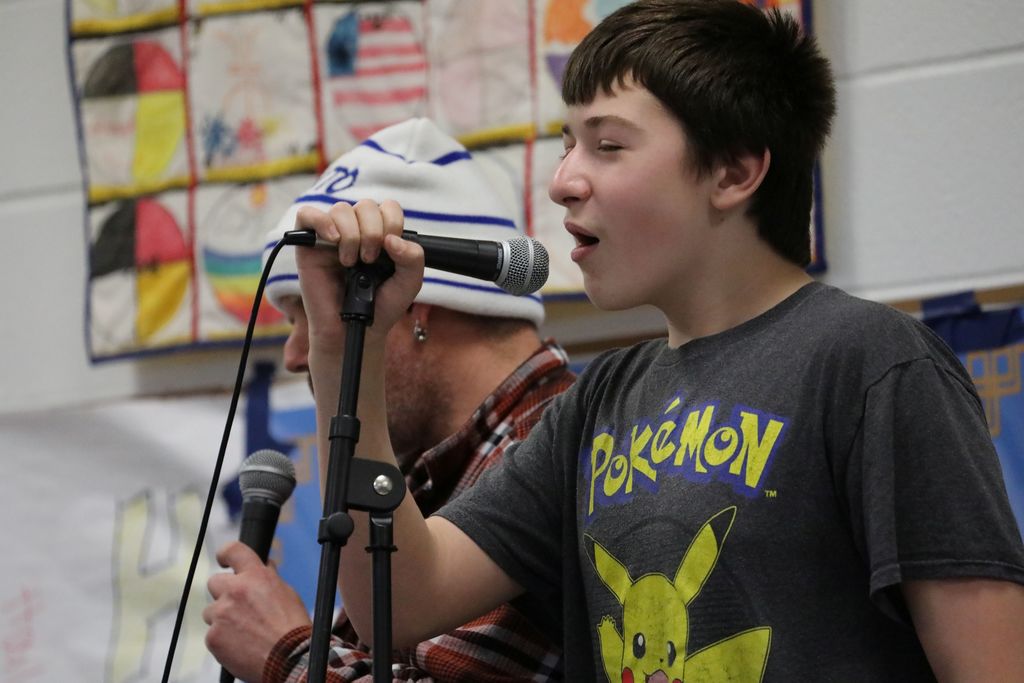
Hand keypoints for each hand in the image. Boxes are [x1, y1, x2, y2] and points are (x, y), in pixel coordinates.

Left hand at [204, 541, 311, 682]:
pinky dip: (222, 639)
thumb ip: (269, 578)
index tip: (223, 560)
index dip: (225, 554)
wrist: (290, 660)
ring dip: (222, 618)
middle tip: (238, 607)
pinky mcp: (213, 636)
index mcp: (256, 576)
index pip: (233, 550)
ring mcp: (221, 614)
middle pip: (214, 582)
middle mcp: (236, 590)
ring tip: (243, 632)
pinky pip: (212, 633)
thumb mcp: (287, 594)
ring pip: (211, 611)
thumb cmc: (292, 628)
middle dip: (223, 593)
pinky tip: (240, 645)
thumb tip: (264, 566)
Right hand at [293, 200, 424, 354]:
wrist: (356, 329)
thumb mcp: (408, 284)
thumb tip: (393, 239)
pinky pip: (307, 214)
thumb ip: (413, 259)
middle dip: (373, 231)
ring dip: (351, 235)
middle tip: (370, 260)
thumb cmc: (380, 306)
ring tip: (351, 262)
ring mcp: (330, 236)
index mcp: (380, 234)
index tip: (390, 249)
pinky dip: (322, 222)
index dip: (392, 222)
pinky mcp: (307, 244)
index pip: (387, 207)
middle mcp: (355, 231)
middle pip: (365, 206)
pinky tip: (334, 242)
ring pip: (340, 209)